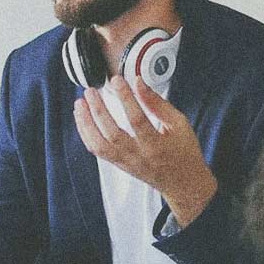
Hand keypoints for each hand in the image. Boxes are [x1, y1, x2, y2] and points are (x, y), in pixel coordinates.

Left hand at [73, 76, 218, 224]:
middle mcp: (138, 156)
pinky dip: (86, 133)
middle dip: (98, 110)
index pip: (137, 120)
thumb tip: (139, 83)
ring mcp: (126, 162)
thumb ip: (158, 104)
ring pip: (99, 145)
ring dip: (86, 123)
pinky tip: (82, 119)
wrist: (182, 183)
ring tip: (80, 103)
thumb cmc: (183, 152)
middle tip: (91, 91)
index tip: (117, 81)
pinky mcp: (118, 164)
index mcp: (157, 146)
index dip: (126, 99)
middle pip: (113, 134)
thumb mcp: (179, 124)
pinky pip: (97, 151)